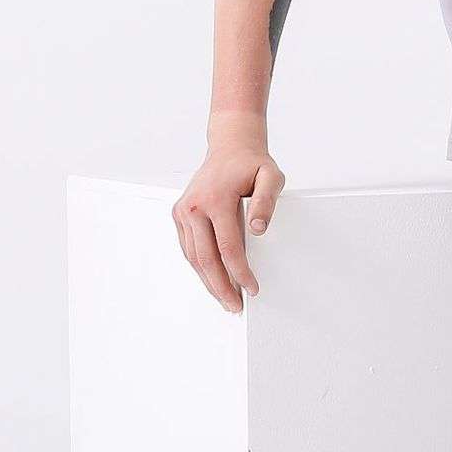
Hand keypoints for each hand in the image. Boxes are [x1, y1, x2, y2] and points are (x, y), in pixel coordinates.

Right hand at [173, 142, 284, 310]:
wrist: (231, 145)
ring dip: (208, 281)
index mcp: (215, 199)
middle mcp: (194, 206)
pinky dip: (200, 266)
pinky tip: (212, 278)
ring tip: (224, 298)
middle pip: (206, 259)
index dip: (240, 273)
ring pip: (193, 257)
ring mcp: (183, 210)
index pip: (228, 248)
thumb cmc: (251, 163)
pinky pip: (189, 247)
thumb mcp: (271, 176)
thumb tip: (258, 229)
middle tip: (235, 306)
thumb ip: (267, 202)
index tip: (252, 288)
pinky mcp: (180, 213)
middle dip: (221, 287)